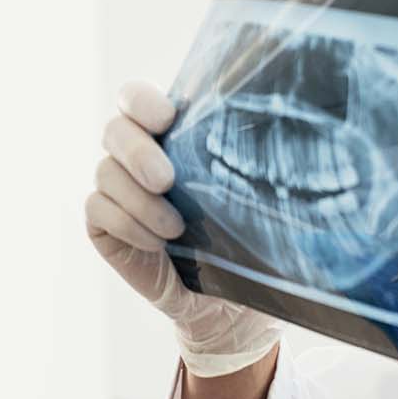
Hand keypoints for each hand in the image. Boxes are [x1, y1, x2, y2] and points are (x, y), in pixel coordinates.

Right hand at [85, 81, 279, 376]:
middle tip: (167, 179)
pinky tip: (158, 244)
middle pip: (114, 130)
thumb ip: (256, 161)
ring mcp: (115, 188)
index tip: (167, 117)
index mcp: (171, 134)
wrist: (229, 301)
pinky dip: (127, 225)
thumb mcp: (256, 195)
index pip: (136, 98)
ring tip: (176, 228)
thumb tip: (300, 133)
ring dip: (139, 201)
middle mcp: (135, 155)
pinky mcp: (102, 224)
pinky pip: (98, 211)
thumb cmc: (248, 237)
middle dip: (138, 152)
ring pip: (105, 173)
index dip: (141, 101)